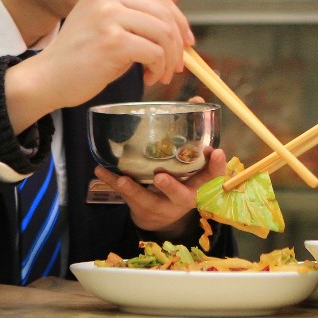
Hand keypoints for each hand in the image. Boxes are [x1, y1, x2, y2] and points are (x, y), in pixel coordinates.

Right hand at [4, 0, 194, 128]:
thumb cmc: (84, 52)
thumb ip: (146, 5)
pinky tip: (149, 77)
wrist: (48, 77)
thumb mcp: (115, 22)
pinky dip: (158, 68)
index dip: (179, 21)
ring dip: (170, 59)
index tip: (186, 43)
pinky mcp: (112, 41)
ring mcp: (109, 16)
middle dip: (178, 43)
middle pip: (165, 13)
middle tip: (177, 65)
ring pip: (163, 33)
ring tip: (161, 74)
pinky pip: (154, 52)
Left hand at [94, 146, 228, 236]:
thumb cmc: (180, 179)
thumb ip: (193, 133)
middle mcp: (183, 198)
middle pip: (181, 196)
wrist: (162, 216)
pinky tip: (101, 170)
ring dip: (134, 190)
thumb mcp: (190, 163)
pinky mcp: (141, 207)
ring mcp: (160, 206)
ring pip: (148, 200)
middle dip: (171, 188)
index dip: (217, 166)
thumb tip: (196, 101)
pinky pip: (126, 196)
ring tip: (123, 179)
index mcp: (199, 185)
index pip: (213, 176)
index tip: (216, 151)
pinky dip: (113, 183)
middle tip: (160, 177)